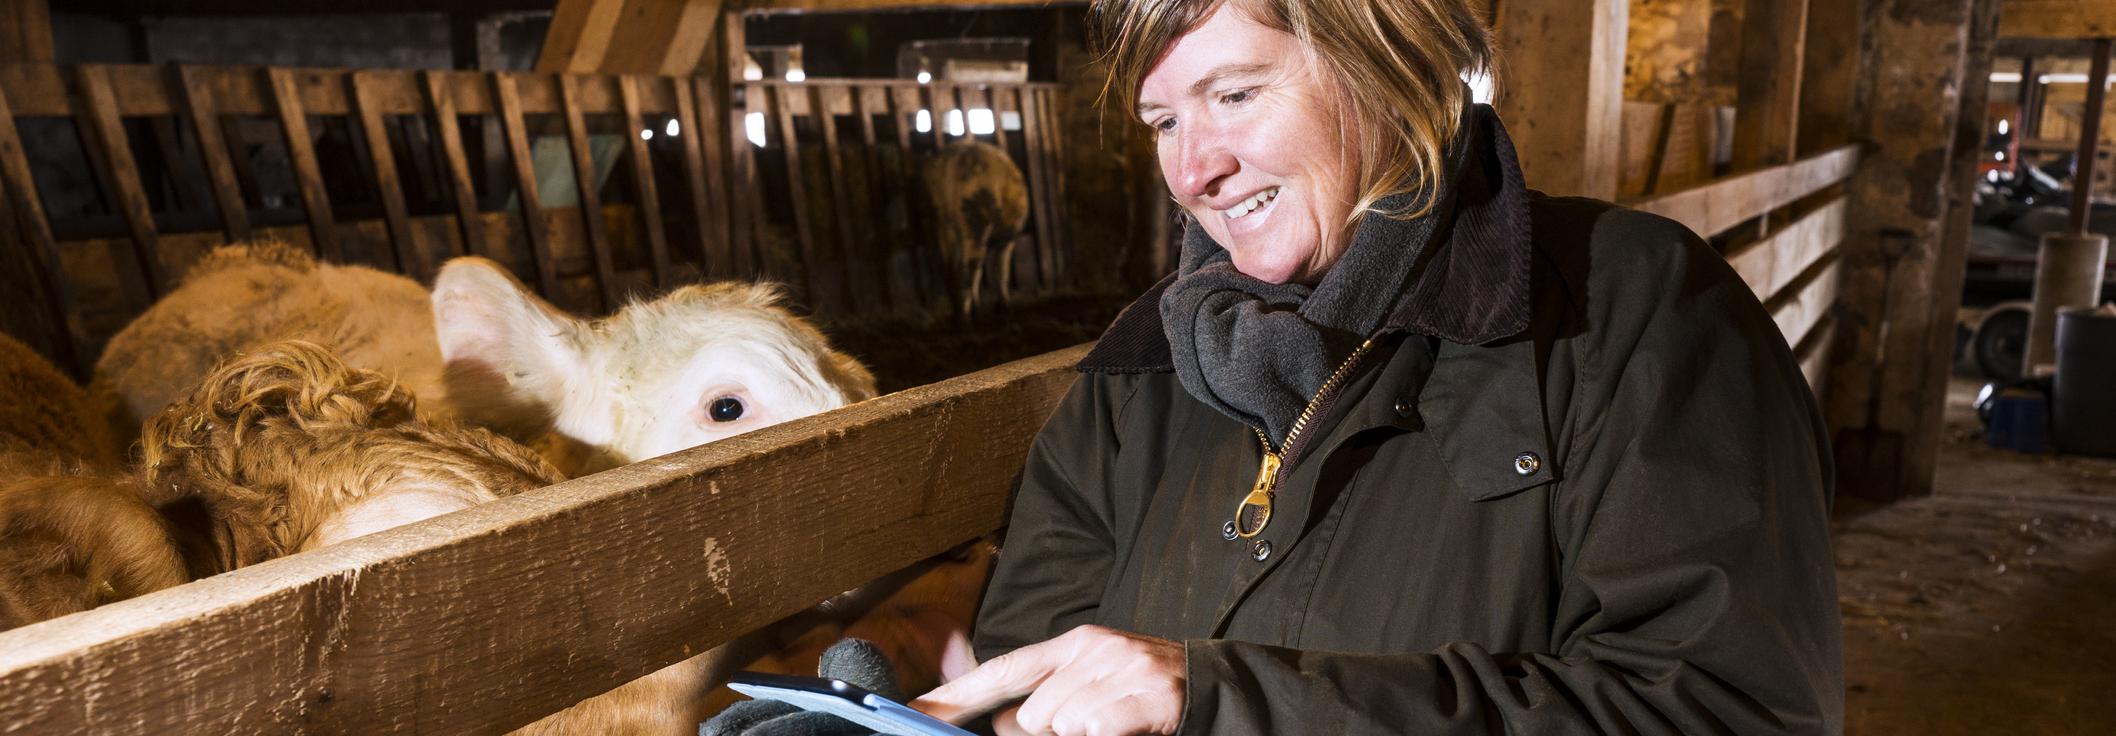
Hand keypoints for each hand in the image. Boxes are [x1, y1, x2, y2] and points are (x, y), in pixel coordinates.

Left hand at [910, 625, 1184, 735]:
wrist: (1219, 689)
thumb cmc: (1151, 696)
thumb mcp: (1096, 683)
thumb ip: (1050, 698)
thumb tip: (1002, 722)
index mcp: (1078, 643)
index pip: (1005, 668)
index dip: (957, 695)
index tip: (915, 714)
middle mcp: (1092, 650)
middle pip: (1029, 713)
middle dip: (1047, 732)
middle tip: (1093, 724)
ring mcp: (1116, 672)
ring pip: (1055, 725)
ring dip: (1079, 735)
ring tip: (1114, 724)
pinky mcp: (1138, 697)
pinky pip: (1088, 730)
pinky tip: (1127, 728)